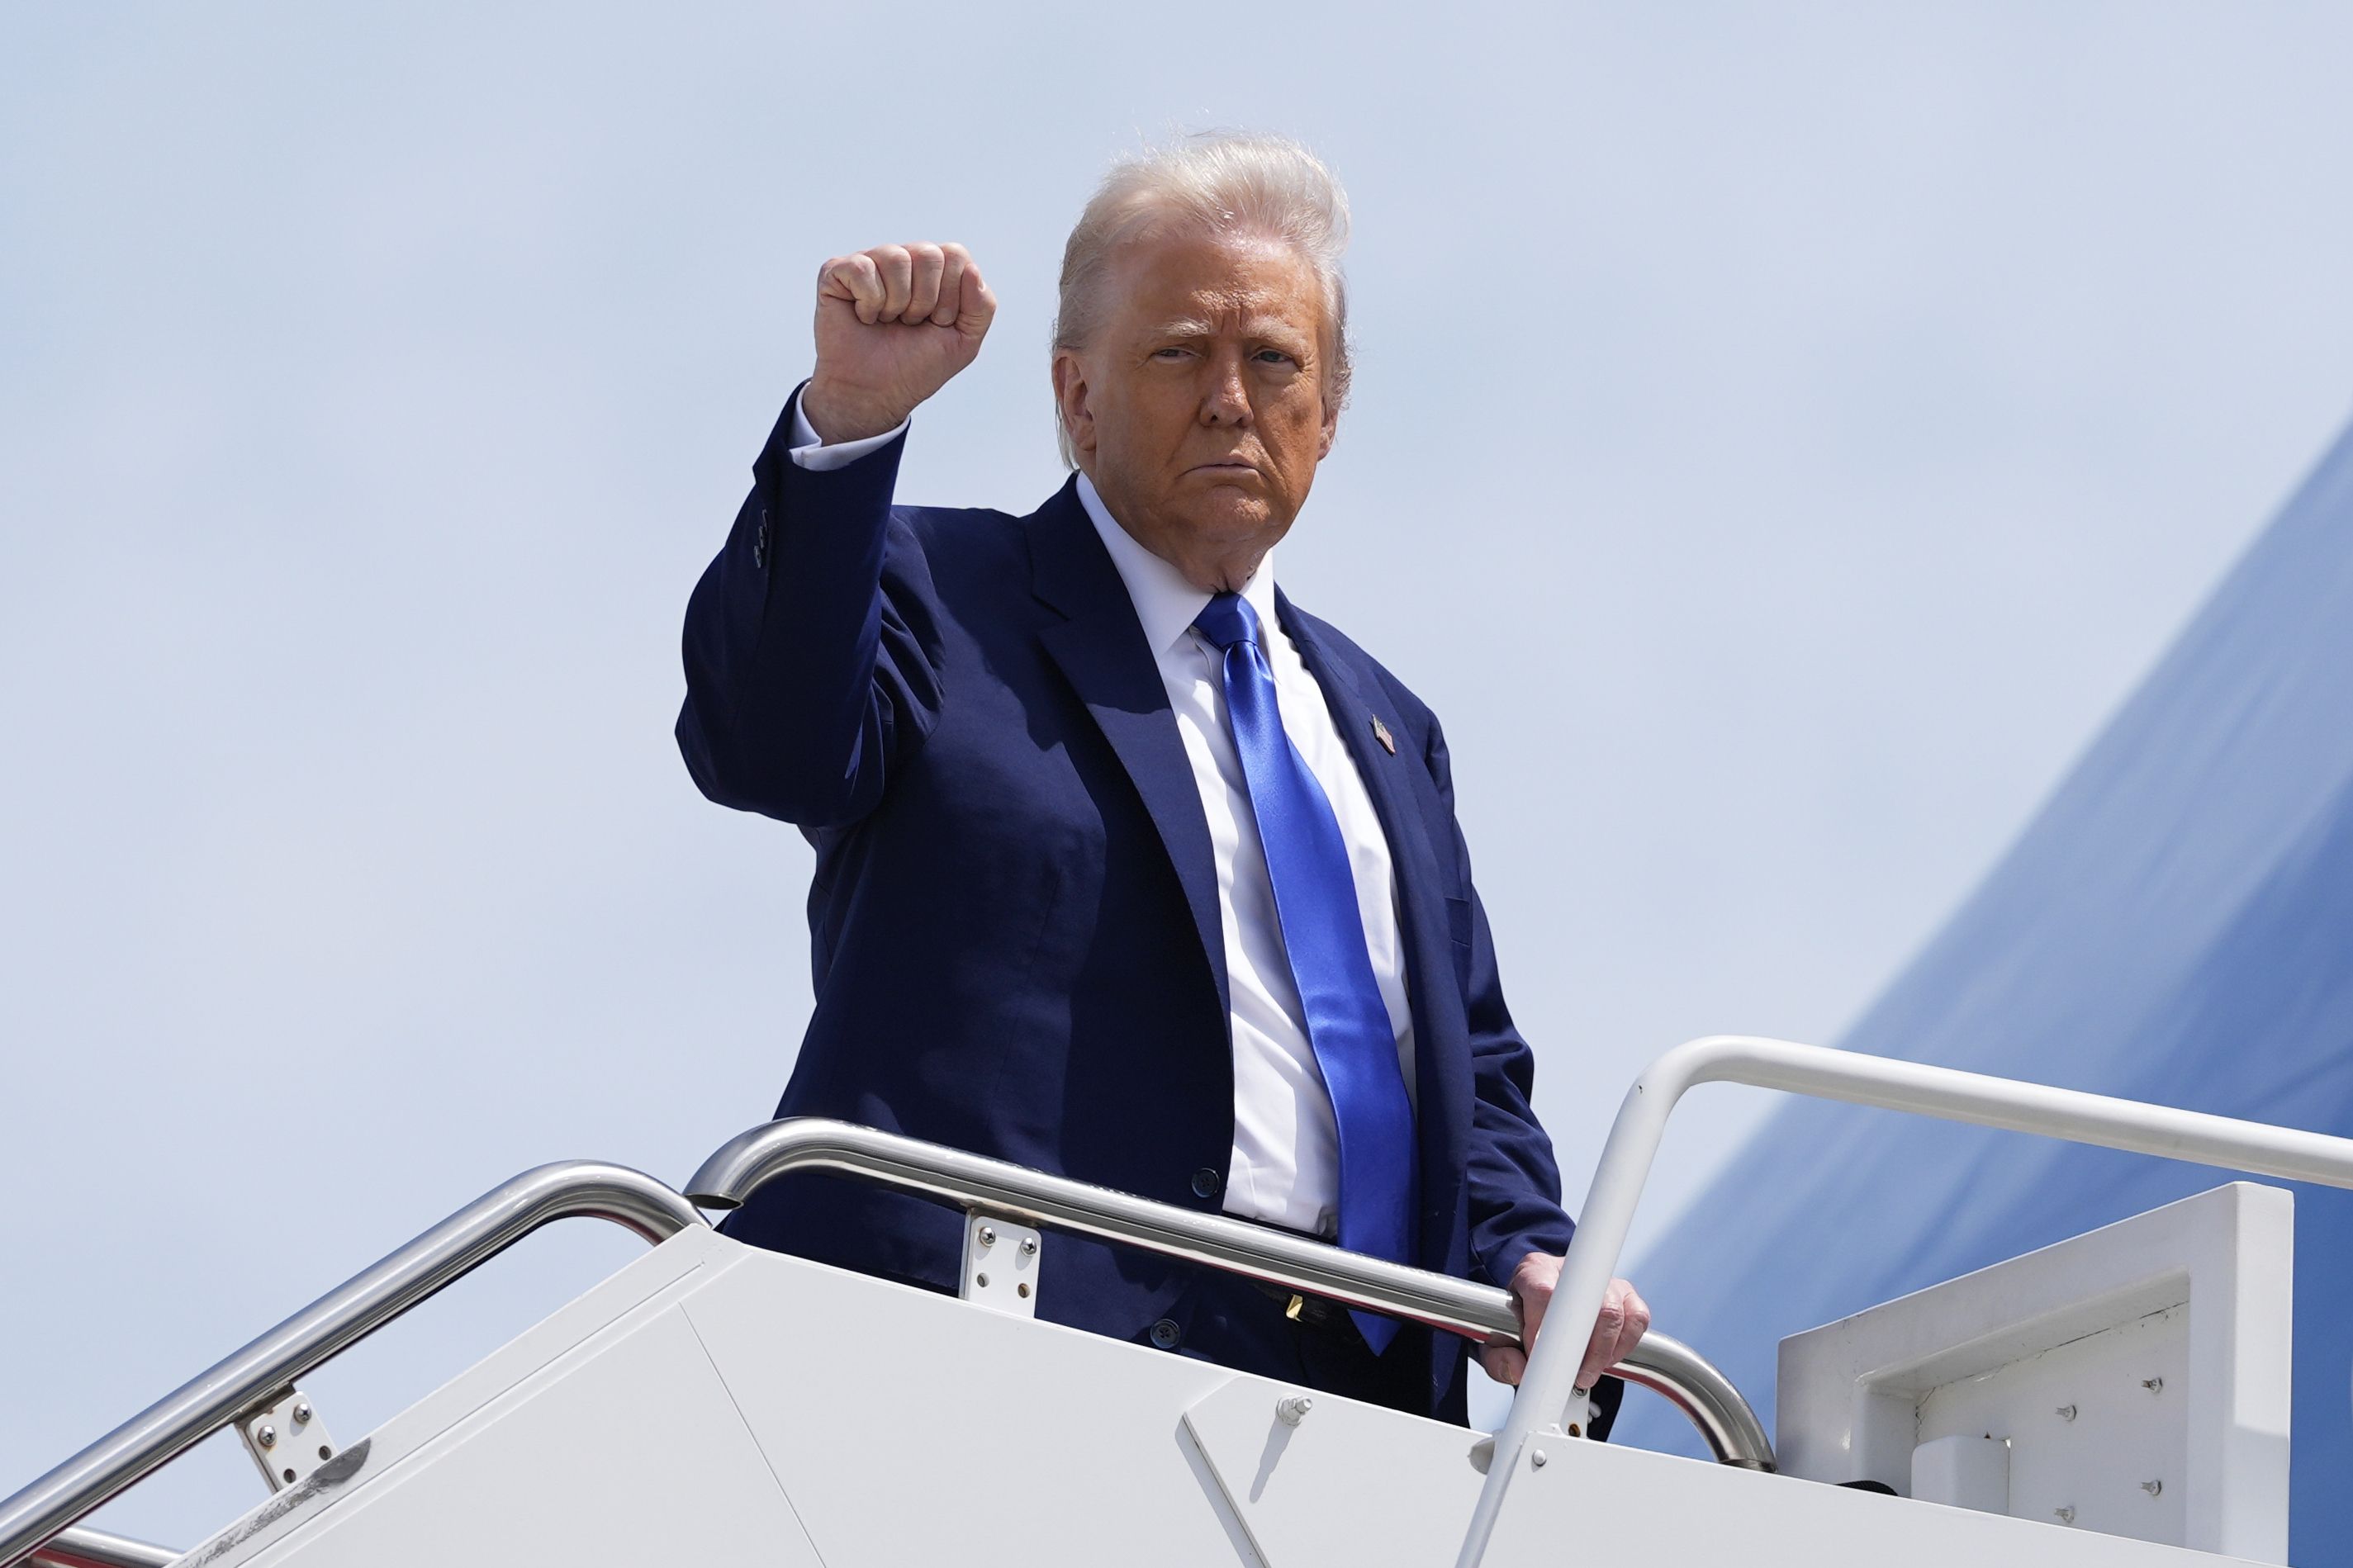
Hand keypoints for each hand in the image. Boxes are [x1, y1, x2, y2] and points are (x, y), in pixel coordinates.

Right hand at [803, 242, 995, 442]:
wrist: (875, 393)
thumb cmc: (917, 366)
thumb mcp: (964, 342)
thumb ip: (982, 307)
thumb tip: (970, 269)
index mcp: (934, 270)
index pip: (955, 255)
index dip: (951, 296)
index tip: (937, 323)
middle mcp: (902, 260)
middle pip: (928, 254)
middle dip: (925, 301)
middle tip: (910, 323)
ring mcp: (869, 262)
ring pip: (896, 257)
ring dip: (897, 303)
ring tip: (887, 321)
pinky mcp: (837, 271)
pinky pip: (862, 269)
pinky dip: (869, 302)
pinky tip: (863, 317)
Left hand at [1478, 1254, 1649, 1393]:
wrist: (1538, 1311)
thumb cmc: (1518, 1323)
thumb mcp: (1496, 1340)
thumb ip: (1498, 1357)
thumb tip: (1517, 1368)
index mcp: (1534, 1271)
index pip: (1543, 1291)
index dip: (1543, 1328)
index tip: (1540, 1357)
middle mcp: (1572, 1270)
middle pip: (1586, 1303)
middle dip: (1581, 1348)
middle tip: (1572, 1375)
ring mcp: (1602, 1281)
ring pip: (1614, 1313)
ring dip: (1603, 1352)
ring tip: (1586, 1373)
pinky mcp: (1627, 1297)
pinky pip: (1638, 1319)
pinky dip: (1625, 1345)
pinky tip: (1607, 1359)